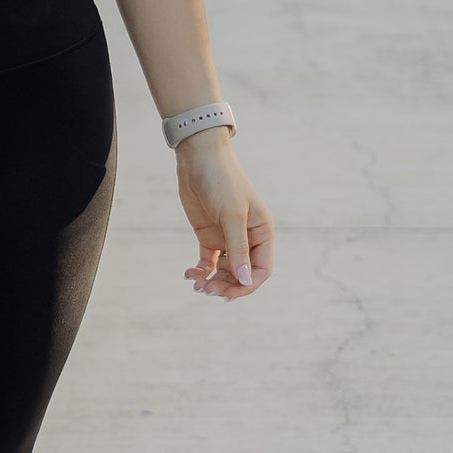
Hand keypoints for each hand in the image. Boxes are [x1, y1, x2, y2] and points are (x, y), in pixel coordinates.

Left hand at [177, 132, 272, 298]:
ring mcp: (227, 238)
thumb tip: (246, 281)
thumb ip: (239, 249)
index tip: (228, 293)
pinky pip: (208, 262)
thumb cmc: (222, 182)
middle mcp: (247, 238)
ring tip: (196, 284)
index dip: (248, 285)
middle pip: (242, 274)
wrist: (198, 158)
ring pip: (224, 271)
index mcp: (262, 233)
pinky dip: (200, 271)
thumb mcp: (232, 216)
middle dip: (226, 285)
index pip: (262, 269)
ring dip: (212, 281)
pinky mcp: (208, 236)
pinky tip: (189, 274)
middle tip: (206, 290)